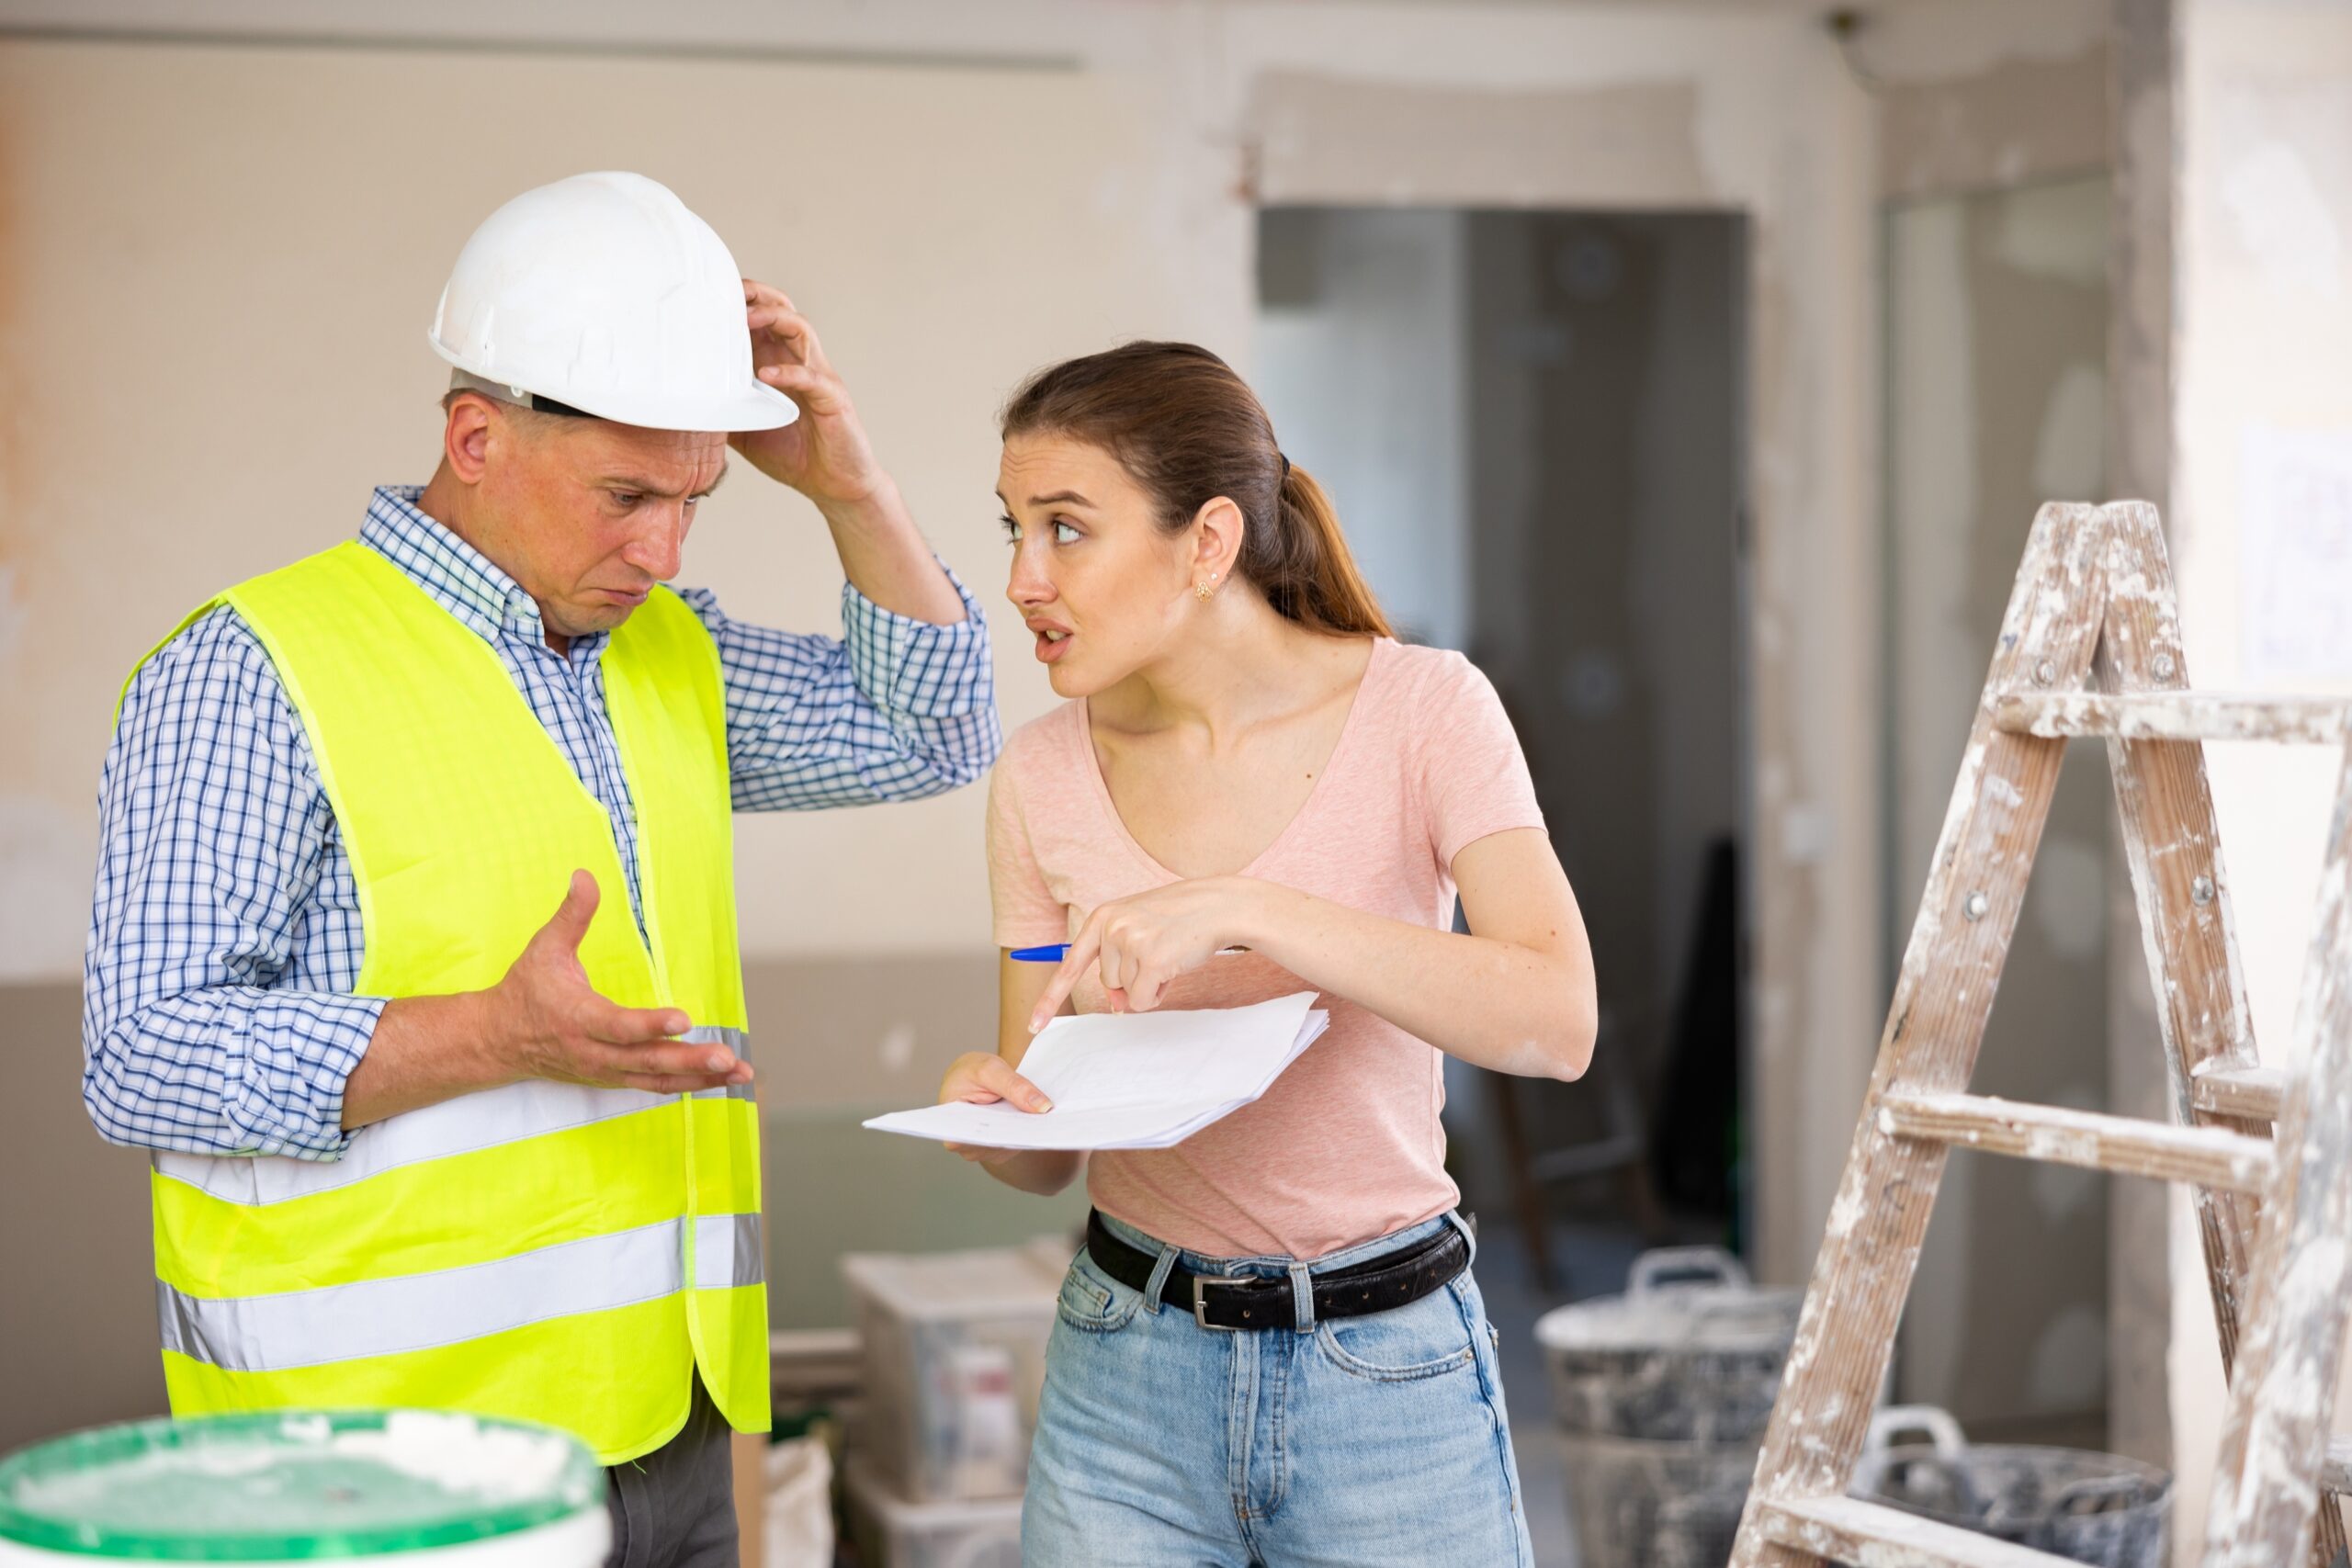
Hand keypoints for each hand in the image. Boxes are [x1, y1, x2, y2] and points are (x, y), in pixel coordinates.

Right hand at [488, 870, 752, 1094]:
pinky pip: (654, 1085)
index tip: (684, 1018)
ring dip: (700, 1077)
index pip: (619, 1026)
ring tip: (739, 1073)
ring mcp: (605, 1070)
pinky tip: (718, 1080)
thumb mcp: (544, 948)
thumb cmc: (525, 992)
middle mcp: (594, 1052)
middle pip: (647, 1061)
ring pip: (656, 1079)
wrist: (497, 1040)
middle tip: (728, 1057)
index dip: (651, 1024)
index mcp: (578, 1018)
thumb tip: (584, 876)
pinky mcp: (612, 1078)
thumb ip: (571, 916)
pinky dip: (688, 1084)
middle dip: (691, 1060)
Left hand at [731, 281, 887, 509]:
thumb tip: (684, 407)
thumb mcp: (746, 431)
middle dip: (757, 296)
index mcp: (779, 362)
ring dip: (773, 318)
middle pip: (783, 309)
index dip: (740, 302)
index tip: (710, 295)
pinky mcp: (832, 399)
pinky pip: (811, 377)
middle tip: (728, 293)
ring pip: (800, 329)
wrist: (834, 484)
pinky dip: (788, 372)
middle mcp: (800, 361)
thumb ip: (723, 411)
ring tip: (745, 320)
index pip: (761, 319)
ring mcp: (818, 376)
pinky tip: (765, 375)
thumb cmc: (794, 453)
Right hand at [937, 1051, 1052, 1166]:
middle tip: (1045, 1122)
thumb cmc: (972, 1071)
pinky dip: (1029, 1131)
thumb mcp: (990, 1069)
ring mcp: (984, 1149)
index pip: (973, 1138)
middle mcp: (966, 1145)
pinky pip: (1018, 1142)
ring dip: (1028, 1132)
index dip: (997, 1135)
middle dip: (1020, 1132)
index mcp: (951, 1127)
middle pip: (996, 1145)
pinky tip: (1042, 1121)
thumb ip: (1015, 1087)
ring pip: (1010, 1145)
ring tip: (1048, 1120)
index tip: (1022, 1128)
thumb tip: (1043, 1107)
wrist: (975, 1075)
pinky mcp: (1000, 1146)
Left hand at [1029, 876, 1264, 1029]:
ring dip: (1148, 983)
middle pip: (1107, 983)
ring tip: (1169, 954)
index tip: (1034, 1025)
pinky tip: (1174, 966)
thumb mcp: (1138, 930)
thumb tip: (1117, 1006)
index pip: (1070, 965)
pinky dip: (1158, 993)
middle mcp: (1110, 927)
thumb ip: (1118, 962)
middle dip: (1132, 978)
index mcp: (1102, 916)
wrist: (1218, 906)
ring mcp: (1130, 943)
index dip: (1050, 998)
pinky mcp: (1151, 960)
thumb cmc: (1178, 919)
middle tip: (1158, 952)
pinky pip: (1142, 1000)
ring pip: (1126, 993)